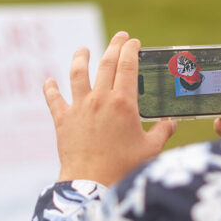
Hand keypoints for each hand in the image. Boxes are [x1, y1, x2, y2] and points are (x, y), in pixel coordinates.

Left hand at [44, 31, 177, 186]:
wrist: (92, 184)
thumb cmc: (124, 168)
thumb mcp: (150, 150)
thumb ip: (162, 132)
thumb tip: (171, 123)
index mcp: (124, 103)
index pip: (128, 66)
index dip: (131, 50)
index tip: (134, 42)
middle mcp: (100, 99)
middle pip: (106, 63)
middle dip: (114, 46)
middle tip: (120, 37)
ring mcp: (79, 107)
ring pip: (78, 73)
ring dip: (81, 58)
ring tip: (83, 50)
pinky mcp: (62, 120)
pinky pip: (54, 99)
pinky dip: (50, 88)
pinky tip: (49, 81)